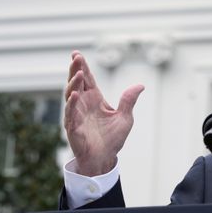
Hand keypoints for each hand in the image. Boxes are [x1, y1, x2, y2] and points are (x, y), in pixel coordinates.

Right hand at [63, 51, 143, 175]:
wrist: (105, 158)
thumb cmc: (112, 138)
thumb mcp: (125, 117)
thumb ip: (129, 101)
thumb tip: (141, 85)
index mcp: (94, 99)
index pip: (87, 79)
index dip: (83, 67)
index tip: (78, 54)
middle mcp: (83, 104)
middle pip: (76, 83)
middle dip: (75, 70)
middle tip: (76, 57)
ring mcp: (76, 115)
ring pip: (71, 95)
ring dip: (74, 84)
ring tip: (78, 74)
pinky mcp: (73, 127)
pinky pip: (71, 114)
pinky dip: (72, 105)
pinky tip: (75, 95)